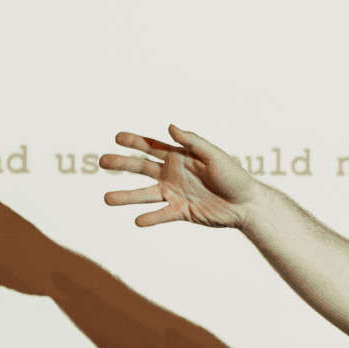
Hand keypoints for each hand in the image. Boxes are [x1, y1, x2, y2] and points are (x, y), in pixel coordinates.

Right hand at [100, 125, 259, 227]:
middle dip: (122, 164)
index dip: (134, 141)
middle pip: (141, 167)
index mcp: (179, 157)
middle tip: (101, 161)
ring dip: (126, 196)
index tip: (117, 137)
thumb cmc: (234, 176)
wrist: (246, 204)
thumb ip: (193, 142)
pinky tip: (137, 221)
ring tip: (107, 199)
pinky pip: (162, 215)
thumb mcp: (215, 155)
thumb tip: (169, 126)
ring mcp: (175, 193)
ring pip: (145, 194)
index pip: (152, 147)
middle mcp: (173, 174)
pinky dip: (150, 218)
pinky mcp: (181, 212)